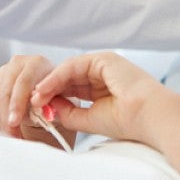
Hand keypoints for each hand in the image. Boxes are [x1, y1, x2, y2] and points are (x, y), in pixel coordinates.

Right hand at [0, 54, 72, 146]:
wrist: (44, 92)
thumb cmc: (52, 94)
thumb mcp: (57, 100)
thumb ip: (50, 105)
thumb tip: (42, 112)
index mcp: (36, 63)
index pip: (23, 82)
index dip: (18, 103)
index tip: (15, 122)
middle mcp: (17, 64)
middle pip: (6, 91)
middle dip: (6, 115)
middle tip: (11, 134)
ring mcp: (3, 73)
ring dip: (0, 121)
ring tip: (9, 136)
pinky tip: (2, 131)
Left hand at [32, 51, 179, 145]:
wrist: (149, 116)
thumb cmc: (127, 121)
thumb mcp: (89, 119)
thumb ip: (68, 112)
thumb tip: (47, 107)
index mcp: (104, 87)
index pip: (72, 89)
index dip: (54, 97)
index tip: (37, 110)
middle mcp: (103, 73)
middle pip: (68, 78)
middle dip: (48, 90)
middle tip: (30, 103)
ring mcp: (103, 64)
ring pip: (68, 71)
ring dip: (49, 84)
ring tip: (34, 98)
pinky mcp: (103, 58)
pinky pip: (73, 66)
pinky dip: (56, 78)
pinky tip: (44, 89)